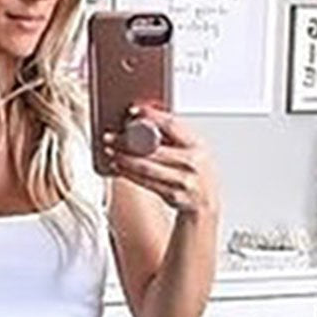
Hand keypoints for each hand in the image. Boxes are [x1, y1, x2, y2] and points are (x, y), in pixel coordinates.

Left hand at [101, 104, 219, 217]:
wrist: (205, 205)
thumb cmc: (195, 174)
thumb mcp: (193, 150)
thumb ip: (174, 137)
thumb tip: (145, 119)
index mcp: (197, 144)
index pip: (172, 124)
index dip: (152, 115)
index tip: (134, 110)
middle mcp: (192, 162)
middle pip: (154, 147)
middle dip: (128, 141)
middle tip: (111, 135)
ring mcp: (183, 181)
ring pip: (147, 167)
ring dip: (124, 158)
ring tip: (111, 151)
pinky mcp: (173, 195)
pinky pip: (146, 182)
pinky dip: (129, 174)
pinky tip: (119, 167)